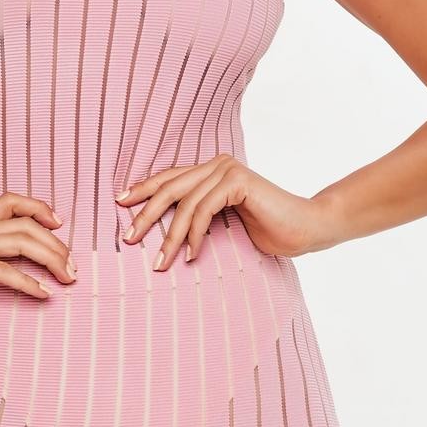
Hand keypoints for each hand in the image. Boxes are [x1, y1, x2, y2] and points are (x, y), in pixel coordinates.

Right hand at [0, 192, 76, 321]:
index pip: (10, 201)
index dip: (39, 207)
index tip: (60, 226)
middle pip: (25, 224)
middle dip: (57, 245)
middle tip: (73, 269)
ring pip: (20, 241)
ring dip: (51, 260)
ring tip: (67, 279)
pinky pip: (1, 270)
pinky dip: (27, 282)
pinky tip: (43, 294)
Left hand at [116, 154, 342, 268]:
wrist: (307, 229)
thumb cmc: (269, 231)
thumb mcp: (223, 225)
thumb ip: (199, 219)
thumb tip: (164, 232)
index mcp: (212, 170)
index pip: (169, 179)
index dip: (143, 190)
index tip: (120, 204)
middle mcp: (217, 164)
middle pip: (169, 188)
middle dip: (144, 214)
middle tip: (127, 239)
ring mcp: (228, 170)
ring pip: (184, 203)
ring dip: (170, 236)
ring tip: (161, 262)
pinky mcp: (238, 181)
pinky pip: (203, 208)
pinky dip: (194, 234)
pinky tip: (191, 255)